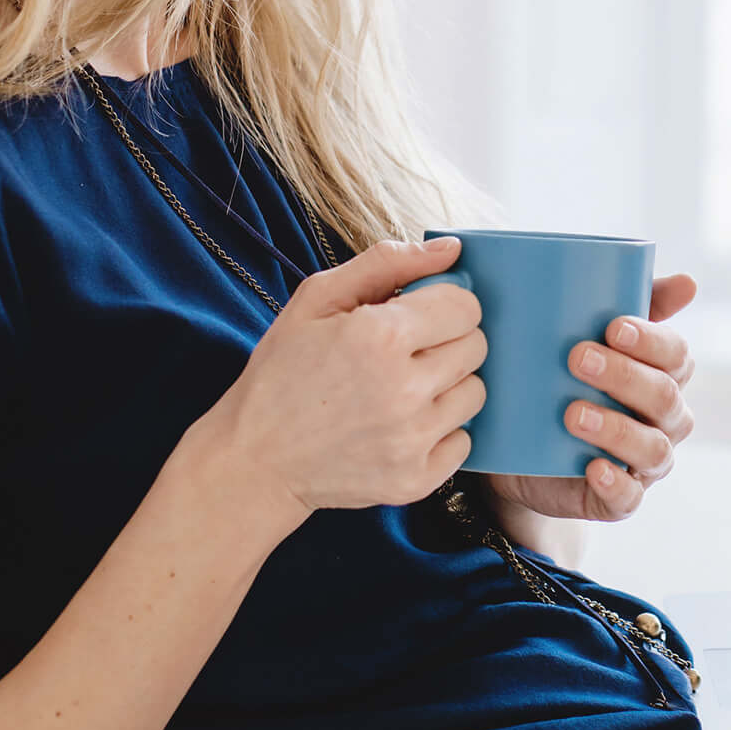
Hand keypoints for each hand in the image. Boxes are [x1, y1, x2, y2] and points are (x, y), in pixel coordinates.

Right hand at [187, 237, 485, 531]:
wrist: (255, 460)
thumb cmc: (282, 372)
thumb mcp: (317, 300)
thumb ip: (386, 263)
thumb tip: (451, 250)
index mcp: (381, 336)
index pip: (465, 306)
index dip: (443, 306)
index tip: (418, 317)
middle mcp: (405, 389)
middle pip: (475, 347)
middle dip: (446, 342)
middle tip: (405, 354)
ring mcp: (412, 439)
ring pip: (474, 393)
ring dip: (447, 387)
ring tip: (400, 390)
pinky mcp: (416, 480)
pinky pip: (463, 442)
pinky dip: (439, 432)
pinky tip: (400, 426)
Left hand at [491, 272, 696, 523]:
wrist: (519, 448)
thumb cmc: (562, 380)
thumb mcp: (587, 337)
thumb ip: (628, 302)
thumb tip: (689, 283)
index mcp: (665, 375)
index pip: (676, 355)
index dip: (651, 341)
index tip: (612, 326)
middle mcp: (666, 420)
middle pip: (664, 398)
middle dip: (624, 377)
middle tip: (577, 357)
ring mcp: (646, 463)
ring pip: (652, 448)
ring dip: (615, 428)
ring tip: (572, 412)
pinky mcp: (619, 499)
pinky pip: (629, 498)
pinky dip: (615, 484)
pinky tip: (593, 469)